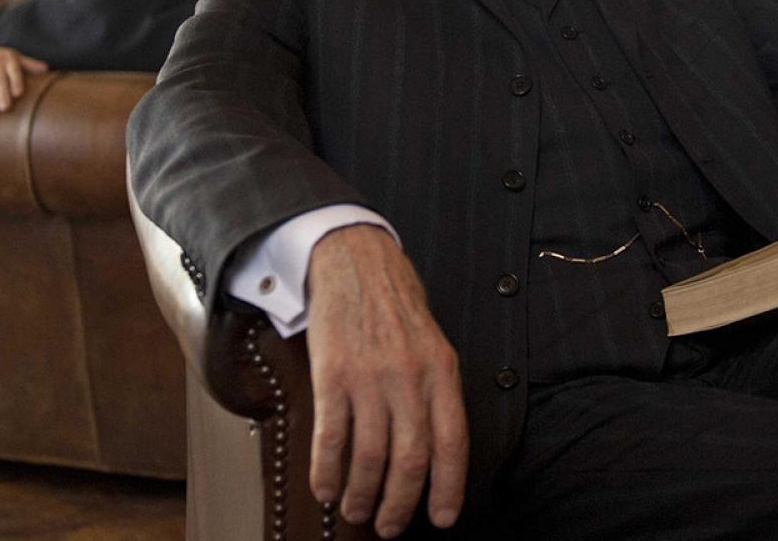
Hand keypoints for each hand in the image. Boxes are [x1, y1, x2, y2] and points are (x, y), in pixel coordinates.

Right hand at [306, 225, 468, 536]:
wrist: (356, 262)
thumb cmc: (396, 306)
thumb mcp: (433, 344)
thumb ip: (436, 391)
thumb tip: (434, 452)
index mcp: (443, 372)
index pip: (452, 443)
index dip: (449, 487)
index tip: (443, 518)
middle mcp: (410, 378)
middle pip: (410, 459)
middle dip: (401, 504)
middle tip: (391, 527)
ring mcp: (370, 377)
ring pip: (370, 457)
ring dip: (362, 495)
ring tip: (357, 512)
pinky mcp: (332, 375)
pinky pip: (331, 437)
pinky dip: (327, 472)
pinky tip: (325, 490)